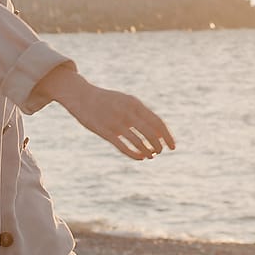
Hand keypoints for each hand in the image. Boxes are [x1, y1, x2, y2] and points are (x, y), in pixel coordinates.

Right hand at [52, 73, 175, 161]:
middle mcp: (127, 113)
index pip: (157, 122)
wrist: (81, 96)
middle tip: (160, 152)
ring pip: (139, 142)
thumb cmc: (107, 100)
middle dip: (158, 146)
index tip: (172, 146)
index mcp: (135, 103)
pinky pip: (124, 147)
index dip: (167, 136)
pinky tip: (140, 157)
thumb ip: (141, 113)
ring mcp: (116, 123)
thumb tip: (158, 130)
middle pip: (151, 134)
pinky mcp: (105, 132)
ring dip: (148, 151)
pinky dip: (135, 155)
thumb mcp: (126, 101)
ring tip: (151, 155)